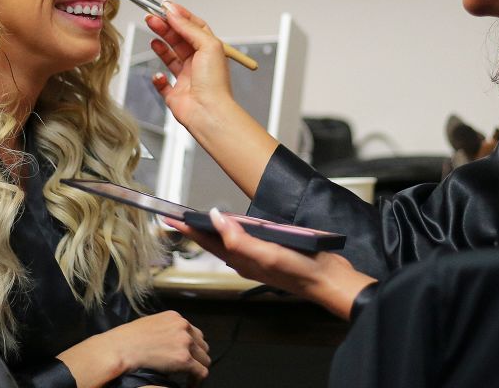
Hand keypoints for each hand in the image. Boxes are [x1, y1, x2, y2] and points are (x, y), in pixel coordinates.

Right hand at [58, 310, 209, 387]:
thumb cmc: (128, 339)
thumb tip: (169, 341)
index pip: (193, 332)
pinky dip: (197, 381)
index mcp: (175, 318)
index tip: (188, 356)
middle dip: (197, 357)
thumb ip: (164, 330)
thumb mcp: (150, 325)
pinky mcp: (184, 359)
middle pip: (202, 344)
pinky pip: (201, 372)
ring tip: (189, 377)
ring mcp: (185, 342)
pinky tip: (189, 385)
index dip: (192, 347)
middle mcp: (183, 327)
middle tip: (189, 368)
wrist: (122, 348)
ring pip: (204, 358)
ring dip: (197, 368)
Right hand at [145, 2, 238, 135]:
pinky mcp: (176, 95)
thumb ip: (189, 27)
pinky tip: (158, 74)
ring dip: (161, 46)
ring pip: (170, 58)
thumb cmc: (214, 83)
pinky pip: (163, 84)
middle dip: (165, 27)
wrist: (209, 112)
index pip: (194, 27)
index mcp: (209, 51)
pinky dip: (158, 78)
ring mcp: (187, 79)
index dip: (180, 16)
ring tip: (151, 34)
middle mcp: (198, 64)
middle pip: (179, 39)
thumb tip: (174, 13)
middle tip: (151, 17)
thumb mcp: (207, 45)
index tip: (165, 7)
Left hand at [166, 209, 376, 320]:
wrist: (327, 280)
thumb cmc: (300, 271)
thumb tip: (216, 219)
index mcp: (241, 259)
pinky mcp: (271, 252)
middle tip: (176, 217)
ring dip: (211, 230)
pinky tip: (236, 226)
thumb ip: (240, 239)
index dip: (188, 228)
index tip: (171, 218)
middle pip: (213, 241)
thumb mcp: (267, 253)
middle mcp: (246, 259)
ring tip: (197, 221)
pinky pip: (245, 241)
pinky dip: (234, 232)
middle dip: (194, 229)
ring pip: (228, 241)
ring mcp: (258, 257)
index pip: (207, 241)